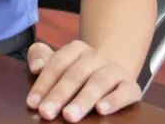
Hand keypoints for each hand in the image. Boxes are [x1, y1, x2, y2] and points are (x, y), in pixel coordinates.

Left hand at [25, 40, 141, 120]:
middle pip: (76, 74)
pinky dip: (114, 100)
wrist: (113, 74)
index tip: (32, 104)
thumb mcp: (57, 62)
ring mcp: (115, 70)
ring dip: (83, 99)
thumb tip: (35, 66)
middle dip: (59, 95)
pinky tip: (101, 110)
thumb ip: (40, 57)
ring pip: (99, 82)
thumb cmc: (77, 72)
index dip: (44, 84)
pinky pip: (126, 92)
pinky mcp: (132, 87)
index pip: (57, 64)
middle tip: (46, 113)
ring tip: (69, 116)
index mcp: (76, 49)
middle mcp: (97, 56)